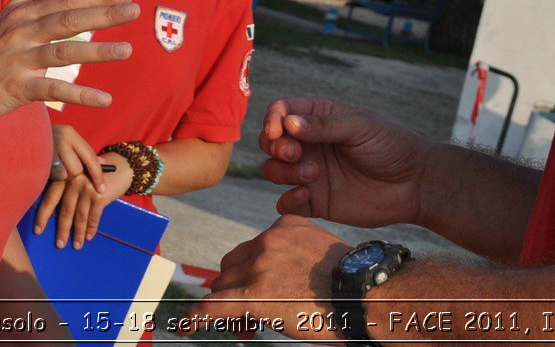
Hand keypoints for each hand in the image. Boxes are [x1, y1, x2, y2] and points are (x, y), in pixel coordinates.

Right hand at [0, 0, 136, 127]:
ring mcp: (19, 60)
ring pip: (63, 52)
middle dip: (104, 13)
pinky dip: (80, 94)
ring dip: (97, 51)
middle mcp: (22, 33)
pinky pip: (52, 89)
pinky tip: (105, 99)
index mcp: (23, 15)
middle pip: (68, 19)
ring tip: (127, 50)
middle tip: (135, 9)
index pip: (66, 0)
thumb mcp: (3, 19)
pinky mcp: (16, 87)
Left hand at [35, 129, 131, 246]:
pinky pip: (93, 217)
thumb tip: (57, 215)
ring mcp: (87, 188)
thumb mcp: (79, 176)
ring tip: (76, 245)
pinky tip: (89, 237)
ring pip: (79, 216)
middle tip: (59, 244)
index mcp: (65, 176)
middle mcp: (74, 181)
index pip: (50, 198)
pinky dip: (91, 228)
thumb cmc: (96, 174)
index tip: (37, 231)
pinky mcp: (99, 196)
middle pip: (65, 210)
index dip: (43, 216)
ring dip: (78, 233)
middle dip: (62, 229)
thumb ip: (68, 189)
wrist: (121, 167)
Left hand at [186, 215, 349, 340]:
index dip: (248, 274)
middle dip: (235, 290)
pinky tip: (187, 326)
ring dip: (230, 309)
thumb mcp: (320, 254)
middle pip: (232, 266)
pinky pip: (216, 306)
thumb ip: (292, 259)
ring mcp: (260, 264)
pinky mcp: (255, 293)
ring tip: (247, 331)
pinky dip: (198, 316)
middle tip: (248, 318)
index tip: (261, 293)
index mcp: (285, 225)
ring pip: (224, 287)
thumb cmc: (354, 283)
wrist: (368, 296)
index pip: (250, 249)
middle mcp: (269, 239)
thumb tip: (276, 284)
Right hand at [260, 98, 428, 227]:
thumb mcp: (360, 127)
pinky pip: (287, 203)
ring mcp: (311, 173)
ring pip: (274, 170)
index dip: (272, 119)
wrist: (415, 185)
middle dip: (274, 146)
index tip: (277, 131)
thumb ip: (324, 125)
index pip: (282, 111)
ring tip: (313, 174)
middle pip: (271, 142)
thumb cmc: (392, 146)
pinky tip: (305, 196)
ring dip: (283, 172)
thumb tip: (288, 123)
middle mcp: (311, 144)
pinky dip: (287, 201)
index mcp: (320, 119)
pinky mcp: (317, 202)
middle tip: (294, 153)